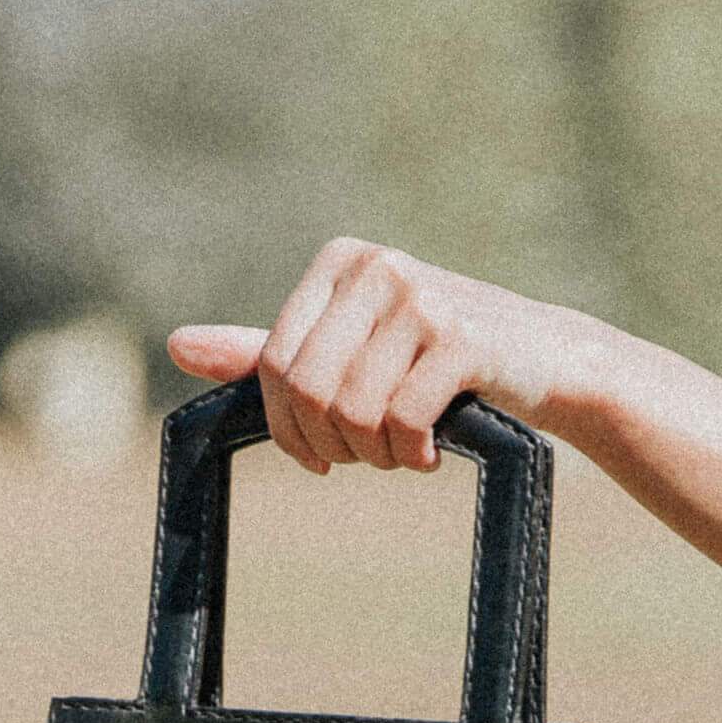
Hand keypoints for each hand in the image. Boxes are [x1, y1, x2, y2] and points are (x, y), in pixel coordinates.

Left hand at [167, 236, 571, 475]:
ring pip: (353, 412)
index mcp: (339, 263)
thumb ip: (268, 352)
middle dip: (332, 447)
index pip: (273, 366)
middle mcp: (376, 267)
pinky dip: (411, 456)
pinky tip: (431, 452)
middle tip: (366, 459)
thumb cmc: (437, 359)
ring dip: (375, 457)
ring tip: (403, 454)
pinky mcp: (461, 337)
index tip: (319, 458)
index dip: (288, 431)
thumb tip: (176, 346)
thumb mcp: (349, 347)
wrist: (545, 360)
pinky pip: (401, 421)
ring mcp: (420, 297)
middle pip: (308, 392)